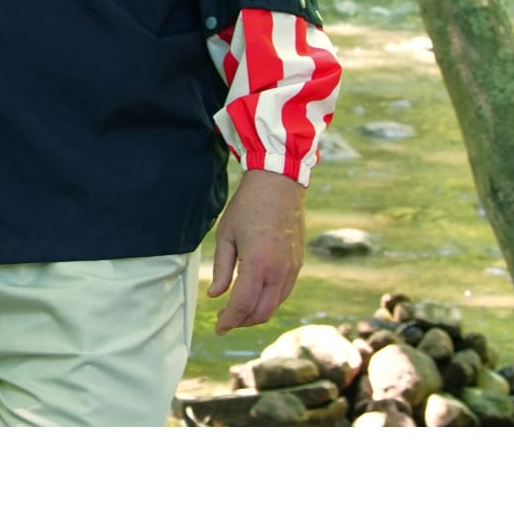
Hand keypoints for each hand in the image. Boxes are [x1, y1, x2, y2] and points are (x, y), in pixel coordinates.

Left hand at [207, 169, 305, 333]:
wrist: (278, 185)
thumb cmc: (248, 206)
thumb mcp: (226, 234)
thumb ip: (222, 268)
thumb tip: (216, 295)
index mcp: (258, 264)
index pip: (243, 305)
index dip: (229, 320)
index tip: (218, 328)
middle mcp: (279, 271)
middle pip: (262, 312)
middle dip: (242, 321)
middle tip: (225, 321)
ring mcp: (292, 269)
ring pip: (275, 305)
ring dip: (256, 313)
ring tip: (237, 311)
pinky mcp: (298, 264)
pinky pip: (284, 292)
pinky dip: (268, 301)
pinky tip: (254, 296)